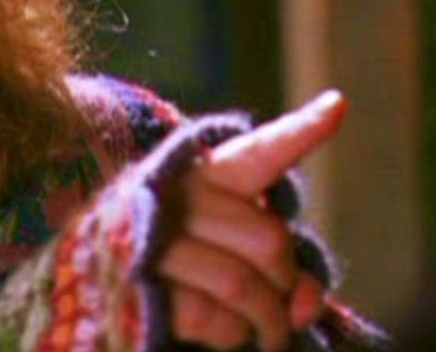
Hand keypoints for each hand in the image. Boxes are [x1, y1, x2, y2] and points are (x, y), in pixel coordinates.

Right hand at [159, 90, 344, 350]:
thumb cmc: (179, 259)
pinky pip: (211, 316)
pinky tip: (232, 332)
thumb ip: (280, 267)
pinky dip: (234, 334)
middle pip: (268, 240)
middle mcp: (174, 195)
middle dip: (286, 281)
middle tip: (284, 304)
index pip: (257, 154)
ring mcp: (151, 240)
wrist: (98, 285)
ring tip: (272, 332)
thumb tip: (304, 307)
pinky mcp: (139, 286)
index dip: (298, 134)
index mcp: (201, 173)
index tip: (337, 107)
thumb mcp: (233, 251)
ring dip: (269, 319)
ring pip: (242, 284)